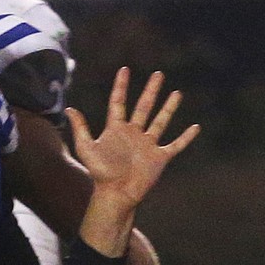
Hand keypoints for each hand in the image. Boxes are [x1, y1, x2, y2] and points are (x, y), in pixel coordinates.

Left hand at [66, 67, 199, 211]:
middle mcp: (133, 133)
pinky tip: (196, 126)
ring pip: (161, 121)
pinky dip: (186, 137)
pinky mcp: (159, 157)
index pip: (119, 102)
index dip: (121, 86)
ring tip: (177, 93)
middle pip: (144, 106)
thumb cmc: (99, 173)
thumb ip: (81, 128)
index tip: (125, 70)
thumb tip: (69, 108)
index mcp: (116, 128)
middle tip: (158, 74)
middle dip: (151, 90)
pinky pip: (176, 144)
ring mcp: (147, 144)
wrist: (116, 194)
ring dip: (169, 107)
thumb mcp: (87, 148)